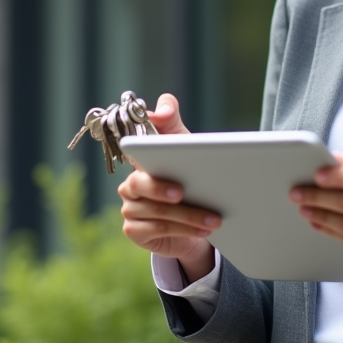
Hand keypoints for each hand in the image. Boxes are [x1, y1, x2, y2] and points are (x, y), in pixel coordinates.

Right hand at [119, 94, 217, 278]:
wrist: (195, 221)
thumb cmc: (190, 177)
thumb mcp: (185, 146)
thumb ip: (172, 122)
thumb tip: (160, 110)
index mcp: (139, 160)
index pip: (135, 150)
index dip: (143, 150)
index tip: (162, 157)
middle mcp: (129, 184)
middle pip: (139, 184)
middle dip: (161, 189)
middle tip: (182, 192)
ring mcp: (129, 209)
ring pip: (154, 211)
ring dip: (186, 216)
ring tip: (213, 220)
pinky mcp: (134, 231)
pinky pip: (154, 230)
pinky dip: (181, 231)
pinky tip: (203, 231)